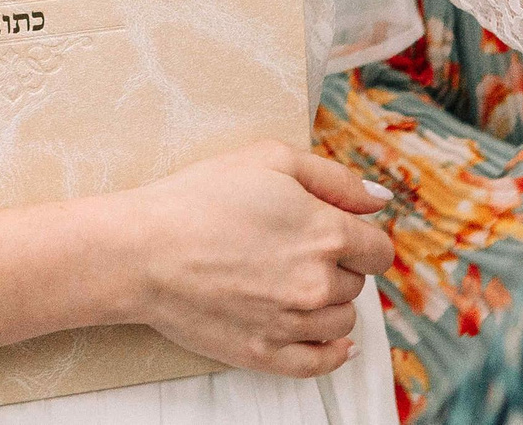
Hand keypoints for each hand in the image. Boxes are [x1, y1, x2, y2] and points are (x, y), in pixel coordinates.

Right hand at [99, 140, 393, 378]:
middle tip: (293, 249)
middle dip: (336, 265)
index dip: (359, 237)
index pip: (378, 250)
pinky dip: (332, 351)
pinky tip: (329, 338)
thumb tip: (381, 200)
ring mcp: (293, 325)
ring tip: (288, 282)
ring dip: (326, 303)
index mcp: (325, 233)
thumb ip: (336, 179)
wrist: (142, 250)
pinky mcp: (265, 354)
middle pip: (357, 284)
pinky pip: (321, 363)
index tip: (336, 232)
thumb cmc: (199, 197)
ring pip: (341, 321)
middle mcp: (317, 284)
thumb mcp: (270, 159)